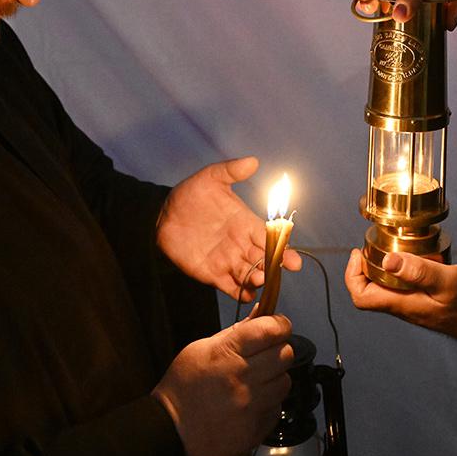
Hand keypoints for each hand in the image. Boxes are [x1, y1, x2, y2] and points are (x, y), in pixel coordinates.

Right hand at [152, 314, 293, 455]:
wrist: (172, 432)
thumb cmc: (183, 388)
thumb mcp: (201, 349)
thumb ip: (236, 332)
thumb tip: (260, 314)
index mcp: (226, 353)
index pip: (270, 329)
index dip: (279, 324)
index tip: (278, 326)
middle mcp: (242, 378)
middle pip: (285, 353)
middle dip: (278, 349)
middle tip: (265, 354)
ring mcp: (251, 404)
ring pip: (285, 381)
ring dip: (275, 377)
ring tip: (256, 381)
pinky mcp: (257, 426)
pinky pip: (277, 406)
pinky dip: (269, 402)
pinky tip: (251, 402)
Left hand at [157, 156, 301, 300]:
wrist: (162, 215)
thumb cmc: (190, 194)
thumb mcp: (211, 178)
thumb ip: (231, 170)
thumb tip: (253, 160)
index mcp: (246, 223)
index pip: (271, 239)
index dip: (284, 250)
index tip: (294, 261)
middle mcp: (242, 244)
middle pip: (264, 260)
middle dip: (272, 268)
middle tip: (271, 271)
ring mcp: (228, 260)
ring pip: (250, 275)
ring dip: (257, 280)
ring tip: (257, 280)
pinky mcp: (212, 274)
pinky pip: (231, 287)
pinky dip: (240, 293)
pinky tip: (246, 295)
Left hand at [343, 248, 456, 373]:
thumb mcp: (447, 281)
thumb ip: (418, 271)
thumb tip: (386, 261)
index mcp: (403, 304)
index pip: (361, 297)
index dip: (352, 276)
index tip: (359, 254)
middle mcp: (405, 308)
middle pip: (370, 292)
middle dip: (364, 268)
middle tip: (373, 246)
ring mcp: (416, 307)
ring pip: (386, 289)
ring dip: (382, 269)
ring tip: (391, 247)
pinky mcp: (427, 303)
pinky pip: (404, 288)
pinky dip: (402, 272)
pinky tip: (416, 258)